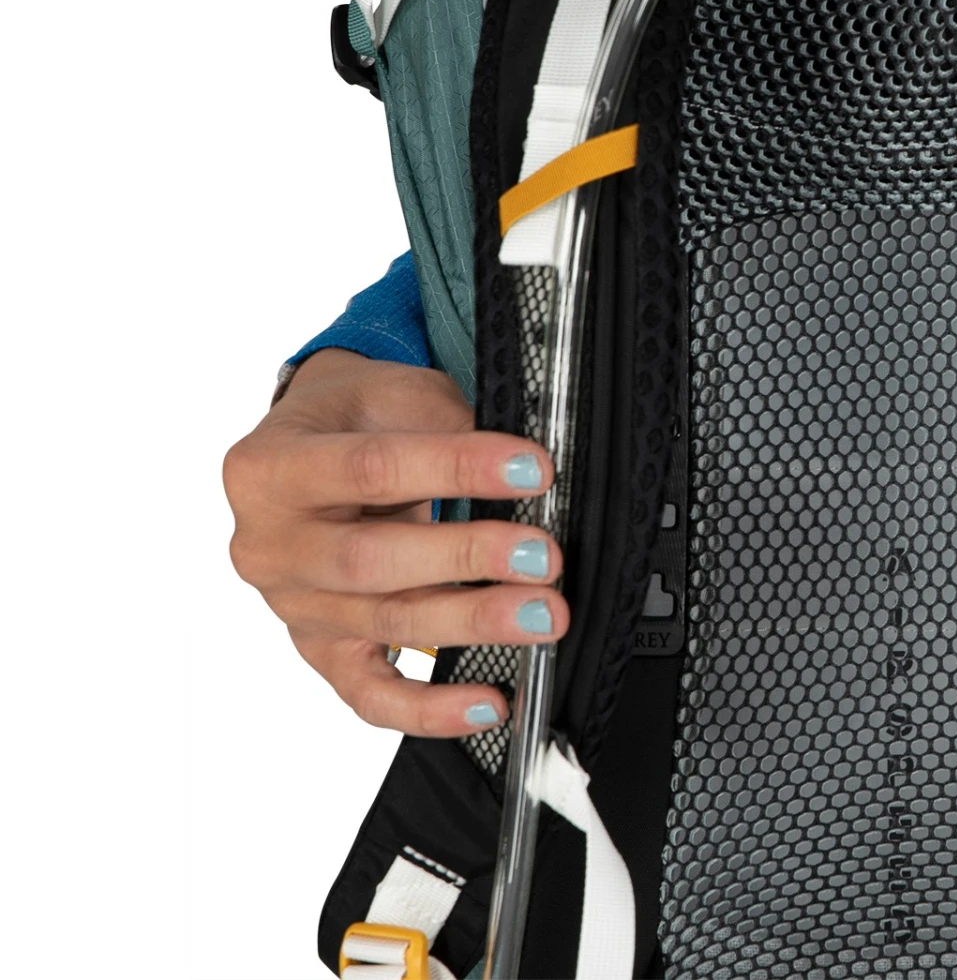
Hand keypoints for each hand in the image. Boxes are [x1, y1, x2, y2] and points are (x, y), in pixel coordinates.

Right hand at [224, 348, 567, 735]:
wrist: (311, 442)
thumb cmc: (356, 416)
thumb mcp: (393, 394)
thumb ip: (446, 429)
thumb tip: (525, 478)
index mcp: (269, 468)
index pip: (371, 469)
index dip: (458, 468)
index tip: (533, 470)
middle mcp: (268, 545)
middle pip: (371, 560)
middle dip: (468, 557)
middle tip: (542, 555)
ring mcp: (292, 606)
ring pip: (385, 624)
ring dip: (473, 622)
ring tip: (541, 615)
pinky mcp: (320, 651)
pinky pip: (370, 694)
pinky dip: (430, 709)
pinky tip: (489, 703)